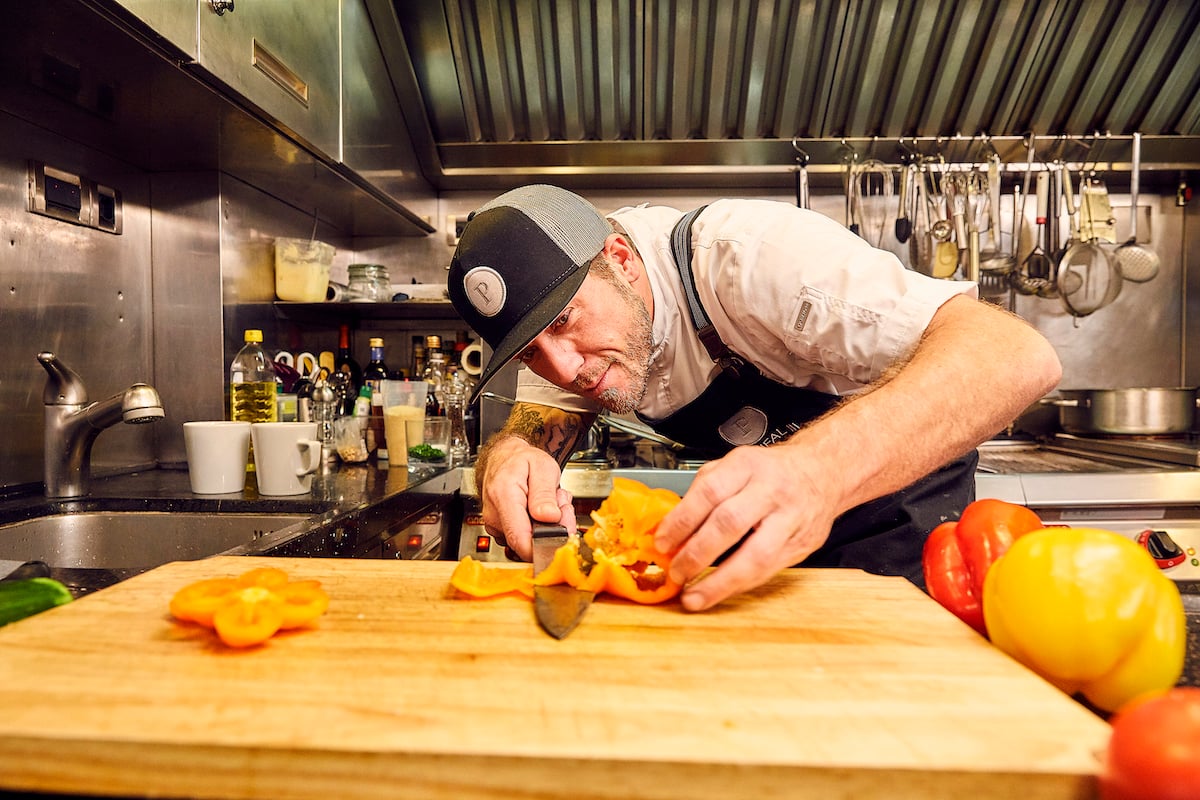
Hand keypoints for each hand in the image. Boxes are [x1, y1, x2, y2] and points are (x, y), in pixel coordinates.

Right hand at [478, 437, 576, 559]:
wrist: (504, 458)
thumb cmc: (521, 460)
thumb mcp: (542, 467)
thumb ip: (545, 493)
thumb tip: (549, 517)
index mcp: (504, 497)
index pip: (521, 540)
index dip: (545, 545)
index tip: (564, 534)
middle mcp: (495, 516)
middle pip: (530, 542)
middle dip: (554, 528)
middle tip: (561, 504)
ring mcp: (496, 526)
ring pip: (530, 541)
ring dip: (548, 526)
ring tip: (550, 503)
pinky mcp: (501, 531)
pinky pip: (525, 538)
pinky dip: (539, 527)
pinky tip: (541, 511)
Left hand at [654, 443, 837, 611]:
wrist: (822, 472)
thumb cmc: (771, 471)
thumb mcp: (735, 465)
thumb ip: (704, 492)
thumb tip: (672, 528)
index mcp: (748, 465)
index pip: (710, 492)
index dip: (682, 520)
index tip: (663, 543)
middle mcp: (772, 490)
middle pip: (730, 524)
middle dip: (697, 553)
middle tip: (676, 572)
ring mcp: (791, 519)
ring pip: (756, 556)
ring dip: (720, 582)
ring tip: (694, 595)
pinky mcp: (802, 544)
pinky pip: (769, 571)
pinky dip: (740, 584)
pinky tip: (720, 591)